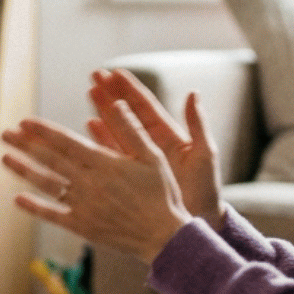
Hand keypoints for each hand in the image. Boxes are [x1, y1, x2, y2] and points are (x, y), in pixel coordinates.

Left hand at [0, 104, 193, 263]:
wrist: (163, 237)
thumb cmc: (161, 194)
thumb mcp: (152, 157)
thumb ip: (131, 130)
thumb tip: (116, 103)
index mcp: (104, 163)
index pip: (66, 142)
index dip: (43, 131)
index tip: (24, 121)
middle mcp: (88, 183)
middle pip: (50, 160)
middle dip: (25, 145)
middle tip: (5, 133)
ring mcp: (82, 205)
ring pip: (47, 184)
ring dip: (24, 170)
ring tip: (5, 158)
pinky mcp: (82, 225)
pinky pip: (53, 214)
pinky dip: (34, 207)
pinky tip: (18, 199)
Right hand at [86, 69, 223, 224]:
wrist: (197, 221)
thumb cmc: (205, 190)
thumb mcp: (204, 155)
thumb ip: (198, 125)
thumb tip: (193, 93)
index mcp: (169, 135)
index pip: (146, 106)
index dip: (130, 89)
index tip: (115, 72)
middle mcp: (151, 143)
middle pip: (127, 113)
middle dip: (111, 94)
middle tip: (94, 76)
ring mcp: (138, 159)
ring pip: (116, 130)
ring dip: (102, 112)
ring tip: (89, 94)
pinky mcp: (129, 175)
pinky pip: (111, 154)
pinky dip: (99, 140)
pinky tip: (88, 127)